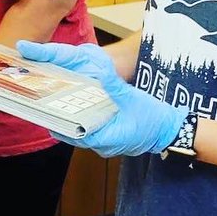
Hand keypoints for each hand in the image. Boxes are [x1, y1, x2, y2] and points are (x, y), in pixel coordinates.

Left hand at [16, 40, 185, 157]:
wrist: (171, 130)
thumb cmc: (154, 119)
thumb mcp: (132, 98)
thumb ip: (113, 86)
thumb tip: (98, 71)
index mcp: (104, 139)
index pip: (72, 133)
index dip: (57, 121)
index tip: (44, 109)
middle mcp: (101, 144)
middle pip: (72, 131)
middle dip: (59, 117)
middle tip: (45, 100)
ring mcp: (104, 143)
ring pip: (79, 130)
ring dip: (69, 117)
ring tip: (56, 99)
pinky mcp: (108, 138)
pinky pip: (89, 129)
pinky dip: (81, 118)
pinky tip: (76, 104)